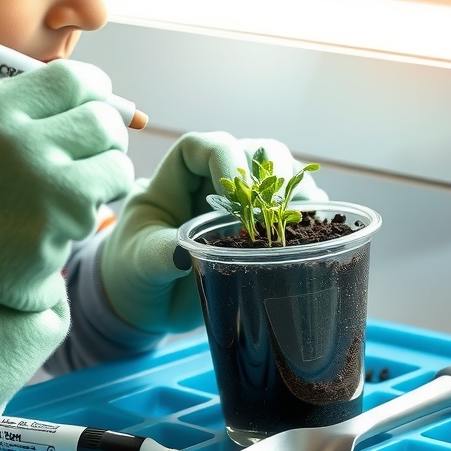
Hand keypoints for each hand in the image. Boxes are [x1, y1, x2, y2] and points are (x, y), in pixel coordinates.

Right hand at [0, 60, 134, 311]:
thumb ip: (46, 110)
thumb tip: (125, 106)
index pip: (71, 77)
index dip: (93, 95)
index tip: (87, 114)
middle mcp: (9, 135)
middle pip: (100, 115)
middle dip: (105, 139)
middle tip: (85, 161)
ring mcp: (36, 174)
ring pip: (115, 152)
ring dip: (107, 172)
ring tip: (74, 191)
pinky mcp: (62, 211)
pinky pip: (113, 187)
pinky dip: (99, 203)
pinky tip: (65, 218)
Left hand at [100, 132, 325, 332]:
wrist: (147, 304)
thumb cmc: (134, 271)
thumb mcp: (139, 261)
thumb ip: (158, 253)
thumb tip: (183, 255)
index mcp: (179, 177)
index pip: (205, 147)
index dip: (225, 159)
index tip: (235, 196)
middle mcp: (216, 182)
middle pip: (253, 151)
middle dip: (271, 171)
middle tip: (275, 208)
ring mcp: (244, 203)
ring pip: (281, 175)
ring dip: (296, 191)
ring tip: (303, 217)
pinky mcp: (264, 229)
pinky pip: (294, 210)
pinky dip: (310, 216)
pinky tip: (316, 232)